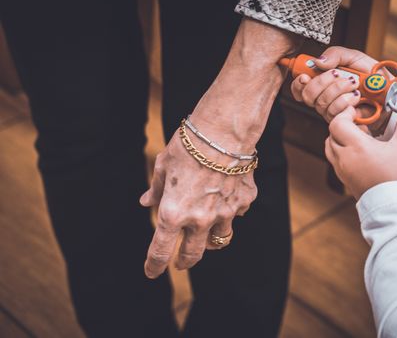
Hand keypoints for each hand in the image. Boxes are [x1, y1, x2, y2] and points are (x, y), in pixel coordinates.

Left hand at [140, 125, 256, 275]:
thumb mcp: (163, 166)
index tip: (151, 272)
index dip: (153, 265)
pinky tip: (226, 195)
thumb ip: (157, 189)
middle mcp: (200, 219)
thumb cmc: (188, 145)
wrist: (223, 131)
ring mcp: (225, 213)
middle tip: (181, 262)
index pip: (160, 250)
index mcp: (174, 213)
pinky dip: (230, 210)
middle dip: (184, 261)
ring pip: (219, 239)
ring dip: (210, 240)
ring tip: (206, 233)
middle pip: (193, 254)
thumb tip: (146, 202)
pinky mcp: (243, 201)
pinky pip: (236, 213)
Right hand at [290, 46, 390, 129]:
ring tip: (355, 85)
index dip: (298, 83)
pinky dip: (347, 102)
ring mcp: (333, 111)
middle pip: (308, 96)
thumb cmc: (373, 75)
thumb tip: (318, 62)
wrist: (390, 91)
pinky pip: (336, 113)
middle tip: (341, 75)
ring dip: (339, 91)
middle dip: (323, 83)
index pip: (300, 88)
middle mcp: (325, 98)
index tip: (306, 76)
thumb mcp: (354, 57)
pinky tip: (357, 97)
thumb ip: (336, 55)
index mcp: (323, 83)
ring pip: (322, 104)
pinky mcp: (343, 121)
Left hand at [325, 104, 396, 199]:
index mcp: (356, 146)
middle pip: (332, 133)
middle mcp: (344, 157)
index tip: (357, 112)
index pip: (337, 123)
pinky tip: (361, 153)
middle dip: (344, 125)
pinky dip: (342, 151)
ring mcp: (341, 169)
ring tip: (360, 139)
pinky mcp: (343, 178)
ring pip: (330, 147)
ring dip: (340, 138)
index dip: (345, 114)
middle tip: (361, 125)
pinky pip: (335, 159)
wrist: (393, 205)